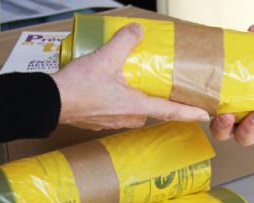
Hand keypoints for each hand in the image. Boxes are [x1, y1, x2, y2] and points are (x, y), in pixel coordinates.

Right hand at [51, 23, 208, 129]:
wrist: (49, 103)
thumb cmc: (77, 87)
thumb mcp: (105, 58)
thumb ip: (124, 42)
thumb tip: (137, 30)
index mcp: (134, 106)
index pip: (170, 111)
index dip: (189, 112)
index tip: (204, 115)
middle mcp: (127, 118)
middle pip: (151, 111)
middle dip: (159, 102)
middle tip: (165, 91)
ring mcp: (112, 122)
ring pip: (133, 112)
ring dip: (137, 101)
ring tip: (135, 84)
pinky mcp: (98, 121)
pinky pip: (116, 112)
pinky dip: (119, 101)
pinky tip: (111, 88)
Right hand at [210, 24, 253, 146]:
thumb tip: (253, 30)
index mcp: (240, 109)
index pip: (220, 121)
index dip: (217, 121)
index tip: (220, 110)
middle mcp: (250, 125)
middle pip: (231, 135)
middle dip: (227, 128)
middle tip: (231, 115)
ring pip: (251, 140)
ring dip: (253, 127)